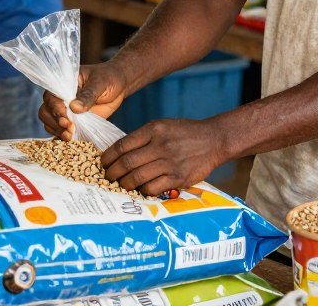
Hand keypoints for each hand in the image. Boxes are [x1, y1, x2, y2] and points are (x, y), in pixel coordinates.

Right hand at [40, 62, 129, 140]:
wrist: (118, 87)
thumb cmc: (108, 79)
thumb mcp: (100, 83)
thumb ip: (88, 95)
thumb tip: (74, 107)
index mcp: (63, 83)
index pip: (51, 96)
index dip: (55, 108)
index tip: (66, 117)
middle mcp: (60, 97)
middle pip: (45, 111)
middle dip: (55, 122)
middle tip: (69, 128)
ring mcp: (64, 110)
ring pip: (49, 122)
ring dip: (57, 131)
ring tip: (70, 136)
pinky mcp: (71, 121)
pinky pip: (60, 130)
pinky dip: (62, 136)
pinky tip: (71, 139)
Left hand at [102, 119, 229, 196]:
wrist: (214, 140)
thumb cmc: (185, 133)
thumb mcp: (163, 126)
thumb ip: (143, 138)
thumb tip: (120, 153)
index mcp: (154, 130)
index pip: (122, 145)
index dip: (108, 157)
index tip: (103, 163)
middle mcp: (160, 145)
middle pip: (127, 163)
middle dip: (112, 173)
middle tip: (108, 177)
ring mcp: (169, 162)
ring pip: (137, 178)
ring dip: (125, 184)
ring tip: (122, 185)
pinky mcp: (178, 177)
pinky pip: (153, 188)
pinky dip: (143, 191)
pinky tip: (141, 189)